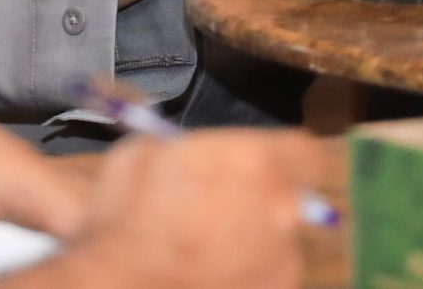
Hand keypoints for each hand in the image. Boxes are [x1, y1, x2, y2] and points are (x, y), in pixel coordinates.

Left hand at [0, 69, 87, 279]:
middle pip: (81, 210)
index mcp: (16, 169)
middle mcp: (16, 165)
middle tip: (104, 273)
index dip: (106, 254)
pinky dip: (42, 238)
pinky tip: (39, 261)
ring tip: (81, 269)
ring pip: (55, 211)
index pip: (89, 217)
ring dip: (69, 242)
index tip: (115, 274)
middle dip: (96, 246)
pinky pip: (28, 213)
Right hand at [22, 129, 328, 288]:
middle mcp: (281, 210)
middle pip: (294, 196)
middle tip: (225, 207)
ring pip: (282, 240)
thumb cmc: (125, 220)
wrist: (118, 286)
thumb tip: (193, 150)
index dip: (282, 157)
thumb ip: (186, 147)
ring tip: (210, 246)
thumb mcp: (143, 152)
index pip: (304, 150)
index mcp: (255, 162)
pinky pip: (267, 276)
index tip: (263, 165)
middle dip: (265, 199)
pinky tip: (210, 273)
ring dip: (257, 239)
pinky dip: (248, 275)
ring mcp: (282, 260)